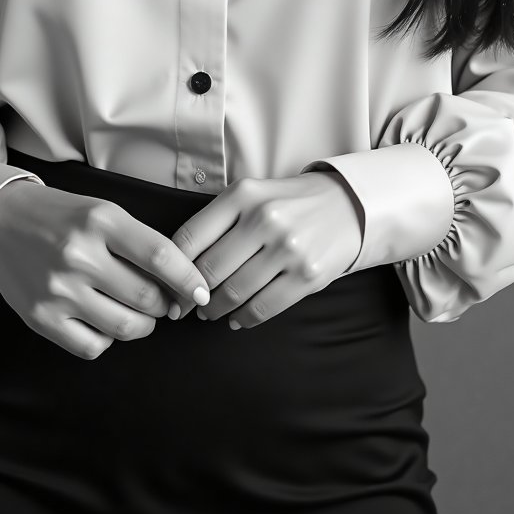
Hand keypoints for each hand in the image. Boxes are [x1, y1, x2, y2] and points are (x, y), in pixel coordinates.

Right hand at [0, 180, 211, 359]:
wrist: (1, 222)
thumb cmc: (64, 217)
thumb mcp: (104, 213)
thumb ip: (141, 244)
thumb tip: (180, 287)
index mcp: (101, 220)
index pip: (160, 255)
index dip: (188, 280)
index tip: (202, 293)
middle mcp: (79, 254)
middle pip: (146, 297)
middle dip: (164, 305)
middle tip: (162, 302)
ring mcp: (58, 290)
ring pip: (124, 327)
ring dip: (142, 325)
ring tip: (137, 313)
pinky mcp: (41, 318)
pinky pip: (93, 346)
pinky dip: (107, 338)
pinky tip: (102, 320)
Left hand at [166, 170, 364, 327]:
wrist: (346, 206)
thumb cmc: (287, 203)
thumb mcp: (251, 196)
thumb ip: (217, 223)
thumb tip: (178, 268)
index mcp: (243, 195)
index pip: (190, 237)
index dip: (172, 270)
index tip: (167, 287)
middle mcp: (265, 218)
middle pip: (209, 270)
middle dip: (192, 296)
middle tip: (186, 307)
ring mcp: (288, 248)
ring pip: (234, 292)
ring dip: (215, 310)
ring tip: (210, 313)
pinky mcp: (308, 275)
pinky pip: (263, 307)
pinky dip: (244, 318)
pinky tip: (238, 318)